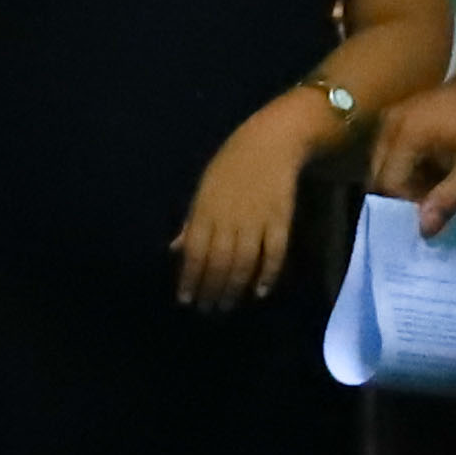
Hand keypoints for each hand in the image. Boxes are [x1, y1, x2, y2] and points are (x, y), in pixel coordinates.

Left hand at [172, 99, 319, 308]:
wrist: (270, 144)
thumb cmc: (231, 167)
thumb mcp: (204, 190)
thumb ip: (192, 223)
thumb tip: (174, 250)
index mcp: (205, 210)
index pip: (194, 253)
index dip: (190, 279)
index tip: (186, 300)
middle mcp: (229, 219)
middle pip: (219, 263)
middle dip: (211, 290)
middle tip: (208, 310)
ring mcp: (256, 221)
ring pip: (244, 263)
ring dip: (234, 288)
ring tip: (228, 306)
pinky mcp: (280, 221)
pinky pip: (274, 254)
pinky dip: (267, 275)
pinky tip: (260, 292)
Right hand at [374, 72, 455, 236]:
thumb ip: (447, 197)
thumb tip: (424, 230)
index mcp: (404, 137)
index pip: (387, 185)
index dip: (403, 206)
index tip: (424, 217)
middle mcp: (387, 127)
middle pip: (377, 175)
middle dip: (397, 196)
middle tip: (423, 209)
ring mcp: (388, 119)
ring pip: (380, 164)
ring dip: (399, 183)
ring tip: (426, 192)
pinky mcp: (394, 117)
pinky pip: (387, 151)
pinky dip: (400, 168)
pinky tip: (424, 174)